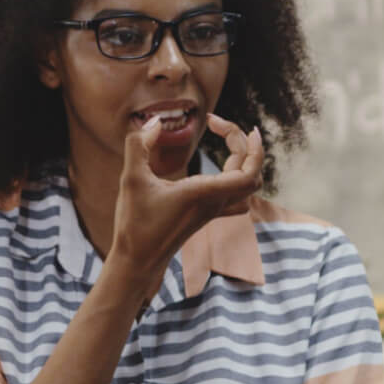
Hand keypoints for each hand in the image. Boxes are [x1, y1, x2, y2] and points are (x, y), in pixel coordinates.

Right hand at [108, 114, 262, 290]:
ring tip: (229, 140)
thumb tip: (154, 122)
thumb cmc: (135, 224)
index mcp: (204, 194)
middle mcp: (215, 202)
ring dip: (245, 160)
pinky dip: (239, 178)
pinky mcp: (206, 216)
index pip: (249, 170)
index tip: (221, 123)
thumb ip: (138, 145)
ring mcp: (213, 211)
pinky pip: (237, 197)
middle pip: (253, 173)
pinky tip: (224, 169)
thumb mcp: (130, 179)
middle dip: (244, 144)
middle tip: (217, 124)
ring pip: (248, 186)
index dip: (249, 144)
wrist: (138, 261)